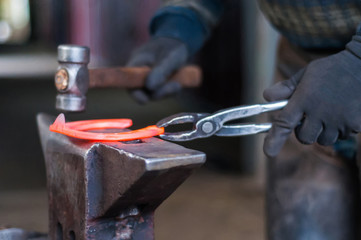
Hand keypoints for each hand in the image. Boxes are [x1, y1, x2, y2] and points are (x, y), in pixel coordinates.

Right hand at [127, 37, 188, 103]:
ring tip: (178, 84)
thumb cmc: (171, 47)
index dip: (134, 93)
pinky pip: (163, 92)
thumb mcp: (169, 57)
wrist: (179, 42)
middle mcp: (140, 74)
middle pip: (143, 92)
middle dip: (158, 93)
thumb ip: (160, 70)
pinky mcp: (159, 84)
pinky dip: (171, 90)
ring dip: (167, 91)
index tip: (144, 101)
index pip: (129, 82)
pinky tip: (179, 83)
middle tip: (175, 87)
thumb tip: (150, 87)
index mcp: (136, 63)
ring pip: (155, 94)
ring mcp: (149, 80)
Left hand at [263, 36, 360, 156]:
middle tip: (309, 119)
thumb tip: (267, 96)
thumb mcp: (306, 74)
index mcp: (304, 98)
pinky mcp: (353, 124)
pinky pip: (341, 136)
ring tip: (328, 114)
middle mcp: (319, 112)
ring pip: (322, 140)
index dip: (274, 139)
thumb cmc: (332, 69)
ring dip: (322, 132)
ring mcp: (337, 120)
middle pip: (304, 138)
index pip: (284, 123)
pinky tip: (342, 113)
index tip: (268, 152)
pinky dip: (339, 130)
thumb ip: (287, 88)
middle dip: (303, 132)